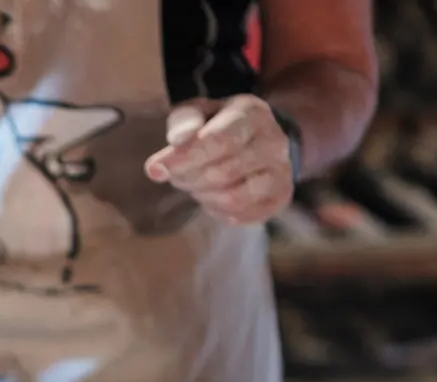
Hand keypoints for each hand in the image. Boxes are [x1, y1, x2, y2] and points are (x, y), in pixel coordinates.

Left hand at [144, 95, 294, 226]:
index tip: (154, 169)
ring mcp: (282, 172)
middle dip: (188, 178)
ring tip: (194, 184)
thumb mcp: (199, 111)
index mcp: (252, 113)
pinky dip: (217, 210)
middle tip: (175, 175)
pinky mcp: (280, 197)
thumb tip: (176, 140)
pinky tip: (212, 196)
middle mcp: (274, 142)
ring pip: (233, 198)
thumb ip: (184, 121)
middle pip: (222, 172)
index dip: (184, 158)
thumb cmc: (218, 124)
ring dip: (202, 195)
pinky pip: (241, 215)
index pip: (219, 140)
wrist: (259, 138)